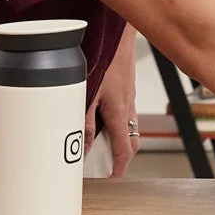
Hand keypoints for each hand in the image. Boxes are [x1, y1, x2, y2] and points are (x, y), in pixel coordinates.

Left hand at [85, 25, 140, 177]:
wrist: (118, 35)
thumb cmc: (105, 59)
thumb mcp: (87, 94)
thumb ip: (83, 122)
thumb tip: (82, 146)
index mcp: (119, 115)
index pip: (124, 151)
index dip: (119, 168)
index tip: (112, 178)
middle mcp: (129, 109)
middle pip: (131, 142)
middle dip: (121, 157)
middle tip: (105, 166)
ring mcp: (130, 98)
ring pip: (130, 127)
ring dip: (118, 140)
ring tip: (99, 145)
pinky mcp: (127, 89)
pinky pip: (127, 113)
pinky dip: (117, 123)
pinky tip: (102, 117)